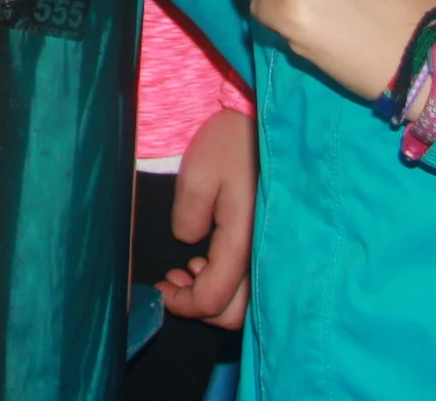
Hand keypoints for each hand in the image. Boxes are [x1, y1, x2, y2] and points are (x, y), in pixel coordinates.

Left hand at [158, 107, 254, 329]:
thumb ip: (188, 215)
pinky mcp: (274, 244)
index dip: (182, 303)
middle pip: (234, 313)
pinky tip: (208, 257)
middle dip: (198, 305)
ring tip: (188, 267)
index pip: (213, 297)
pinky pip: (255, 282)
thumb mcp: (198, 173)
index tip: (160, 288)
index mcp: (244, 242)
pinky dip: (229, 281)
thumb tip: (189, 243)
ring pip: (247, 302)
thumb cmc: (232, 142)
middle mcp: (264, 255)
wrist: (267, 122)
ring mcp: (273, 251)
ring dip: (214, 295)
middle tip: (172, 281)